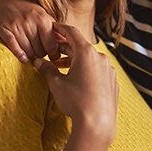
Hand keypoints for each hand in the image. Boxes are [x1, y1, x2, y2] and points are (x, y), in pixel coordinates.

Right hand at [0, 0, 58, 61]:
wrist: (5, 0)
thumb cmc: (28, 11)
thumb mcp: (44, 16)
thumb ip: (55, 30)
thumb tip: (66, 42)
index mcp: (43, 20)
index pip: (52, 45)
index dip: (54, 54)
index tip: (53, 57)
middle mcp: (30, 23)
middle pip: (40, 51)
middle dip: (41, 54)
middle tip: (40, 52)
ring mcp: (16, 26)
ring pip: (28, 51)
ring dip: (31, 55)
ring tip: (32, 52)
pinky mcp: (3, 29)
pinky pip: (13, 46)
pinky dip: (19, 54)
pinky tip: (23, 58)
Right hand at [34, 23, 117, 142]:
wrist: (97, 124)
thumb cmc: (76, 101)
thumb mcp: (57, 84)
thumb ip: (47, 70)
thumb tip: (38, 62)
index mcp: (86, 53)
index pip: (72, 33)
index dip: (61, 29)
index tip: (54, 26)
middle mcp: (100, 57)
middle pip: (81, 47)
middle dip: (66, 49)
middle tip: (52, 51)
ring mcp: (109, 70)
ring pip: (90, 60)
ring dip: (76, 61)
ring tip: (62, 68)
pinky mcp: (113, 82)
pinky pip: (98, 71)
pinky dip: (88, 71)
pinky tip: (79, 80)